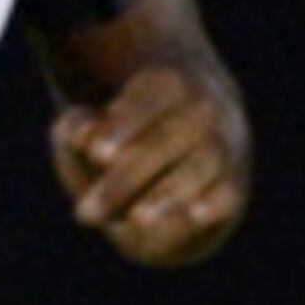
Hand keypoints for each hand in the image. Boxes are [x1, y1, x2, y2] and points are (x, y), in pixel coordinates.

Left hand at [54, 64, 246, 266]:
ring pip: (201, 165)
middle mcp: (201, 112)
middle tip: (86, 212)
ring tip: (136, 219)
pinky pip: (228, 192)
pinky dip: (214, 202)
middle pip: (169, 138)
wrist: (184, 161)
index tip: (95, 154)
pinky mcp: (230, 188)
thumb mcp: (89, 130)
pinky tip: (196, 215)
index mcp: (168, 86)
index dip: (124, 125)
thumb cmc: (122, 144)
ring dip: (168, 193)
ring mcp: (220, 149)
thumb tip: (83, 137)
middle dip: (129, 176)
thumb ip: (74, 128)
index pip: (151, 97)